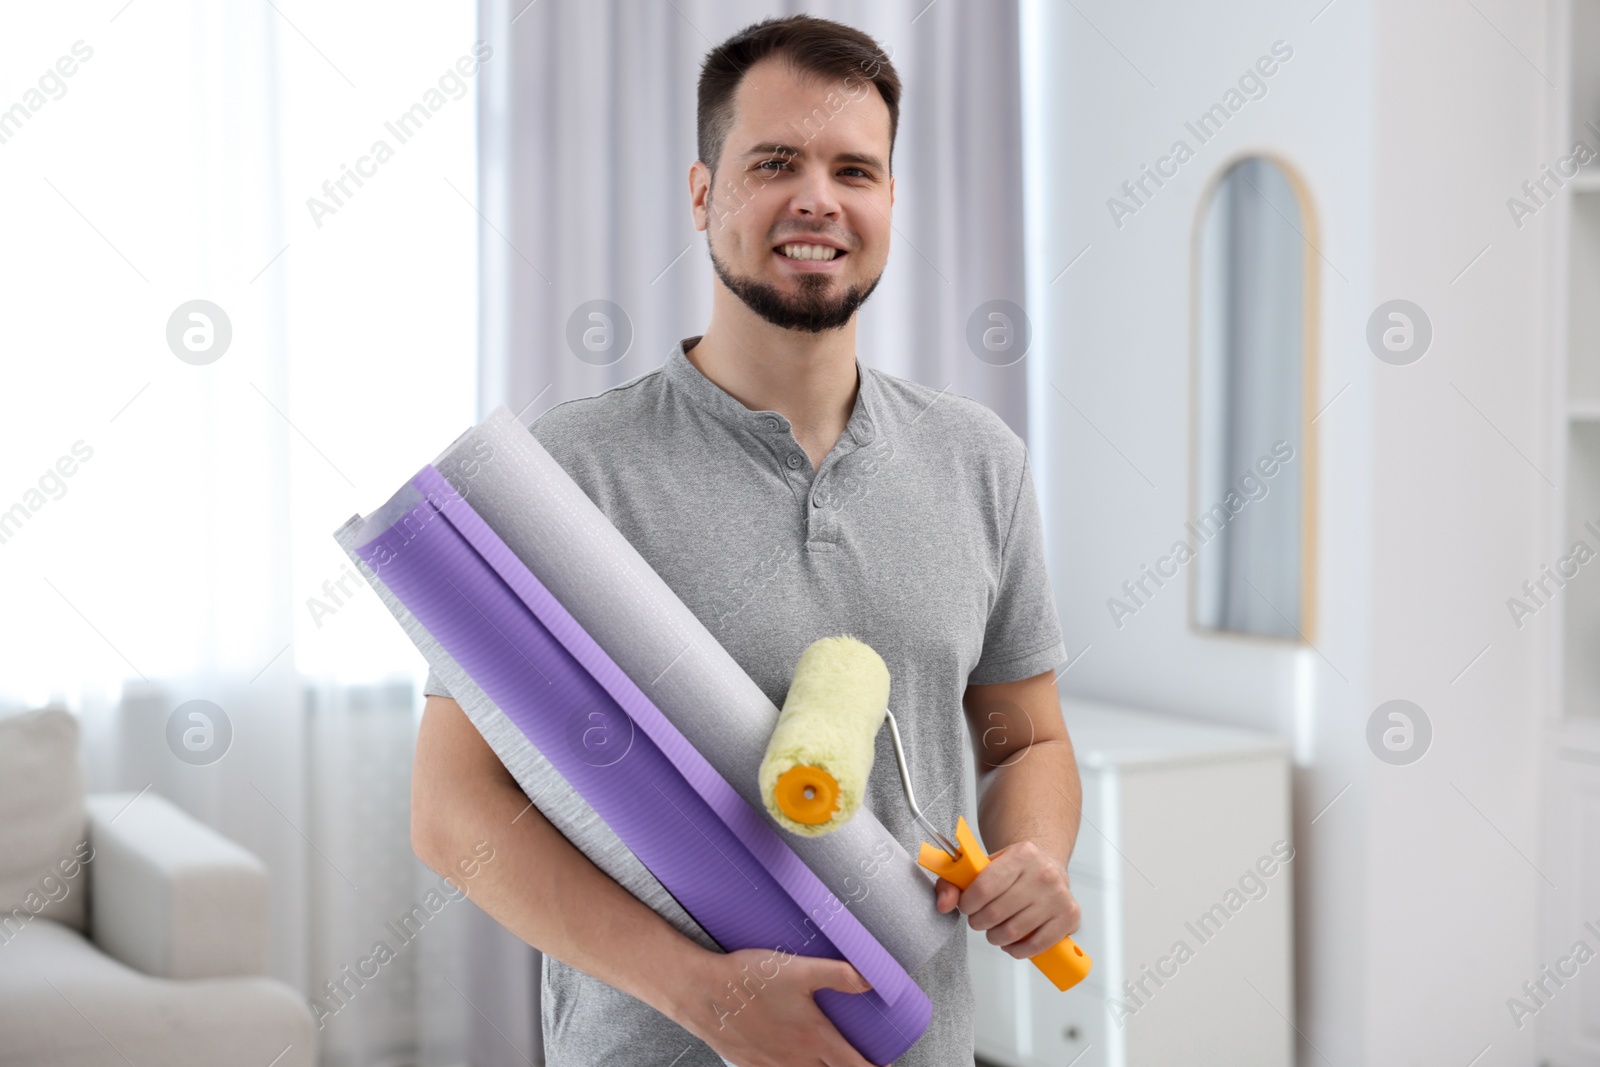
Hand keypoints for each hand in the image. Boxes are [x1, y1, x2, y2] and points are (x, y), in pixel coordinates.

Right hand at [670, 945, 875, 1066]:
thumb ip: (838, 974)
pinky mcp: (749, 1065)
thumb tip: (871, 980)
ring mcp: (771, 1066)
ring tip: (823, 1060)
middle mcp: (795, 1059)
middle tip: (853, 1062)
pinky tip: (787, 1059)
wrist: (701, 991)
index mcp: (814, 1038)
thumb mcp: (799, 969)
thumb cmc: (747, 978)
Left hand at [935, 839, 1080, 959]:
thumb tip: (943, 905)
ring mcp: (1059, 896)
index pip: (984, 887)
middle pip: (997, 912)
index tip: (966, 907)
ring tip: (994, 931)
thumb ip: (954, 883)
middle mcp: (1044, 873)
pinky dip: (1017, 950)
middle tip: (978, 920)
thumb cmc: (1012, 870)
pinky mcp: (1070, 916)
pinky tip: (1011, 943)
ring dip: (995, 937)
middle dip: (979, 922)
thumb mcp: (983, 866)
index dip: (968, 903)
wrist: (1047, 866)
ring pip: (1013, 932)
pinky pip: (1036, 945)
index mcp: (1022, 854)